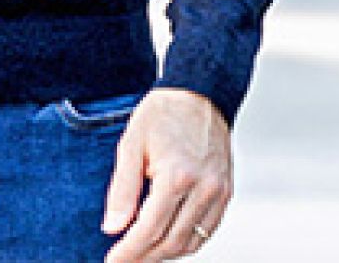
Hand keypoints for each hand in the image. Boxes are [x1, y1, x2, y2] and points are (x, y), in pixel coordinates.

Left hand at [100, 87, 231, 260]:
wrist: (198, 93)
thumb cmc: (162, 114)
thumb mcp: (132, 144)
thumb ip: (123, 190)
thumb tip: (112, 228)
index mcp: (177, 175)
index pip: (149, 229)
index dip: (129, 251)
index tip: (112, 262)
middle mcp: (203, 188)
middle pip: (171, 242)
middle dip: (145, 257)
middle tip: (124, 260)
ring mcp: (219, 192)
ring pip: (192, 242)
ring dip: (165, 253)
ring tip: (142, 252)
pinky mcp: (227, 192)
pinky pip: (207, 230)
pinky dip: (187, 241)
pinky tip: (168, 239)